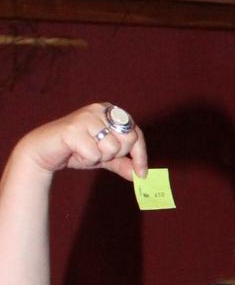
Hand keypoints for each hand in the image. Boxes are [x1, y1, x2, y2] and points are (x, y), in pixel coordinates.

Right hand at [19, 104, 147, 183]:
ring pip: (111, 148)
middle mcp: (99, 110)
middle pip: (128, 140)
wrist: (43, 152)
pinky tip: (74, 152)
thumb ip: (121, 163)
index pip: (135, 132)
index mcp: (108, 112)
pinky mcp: (73, 129)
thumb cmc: (74, 150)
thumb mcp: (103, 157)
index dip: (140, 154)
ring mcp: (85, 117)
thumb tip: (141, 175)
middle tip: (99, 154)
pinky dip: (86, 160)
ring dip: (98, 157)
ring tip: (83, 151)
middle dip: (116, 155)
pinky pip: (94, 154)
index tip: (141, 173)